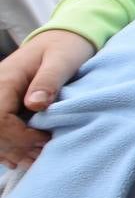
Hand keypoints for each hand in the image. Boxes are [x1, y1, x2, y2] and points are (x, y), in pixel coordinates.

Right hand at [0, 29, 95, 168]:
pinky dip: (8, 147)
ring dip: (10, 151)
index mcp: (4, 81)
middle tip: (41, 154)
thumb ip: (48, 81)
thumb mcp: (62, 60)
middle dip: (15, 147)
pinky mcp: (2, 106)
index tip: (45, 140)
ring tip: (35, 158)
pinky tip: (23, 156)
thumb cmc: (65, 48)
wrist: (61, 39)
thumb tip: (35, 105)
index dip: (19, 136)